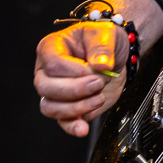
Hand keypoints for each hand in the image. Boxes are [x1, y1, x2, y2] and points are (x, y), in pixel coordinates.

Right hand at [33, 19, 128, 137]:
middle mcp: (47, 72)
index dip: (74, 71)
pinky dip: (73, 126)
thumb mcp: (105, 34)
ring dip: (76, 108)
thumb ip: (101, 48)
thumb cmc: (102, 40)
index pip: (53, 64)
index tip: (95, 70)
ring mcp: (55, 92)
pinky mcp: (68, 107)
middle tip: (98, 83)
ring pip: (51, 107)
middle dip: (75, 89)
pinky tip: (83, 128)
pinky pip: (63, 121)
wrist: (116, 57)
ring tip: (99, 99)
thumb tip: (100, 65)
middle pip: (47, 87)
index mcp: (50, 48)